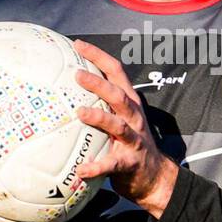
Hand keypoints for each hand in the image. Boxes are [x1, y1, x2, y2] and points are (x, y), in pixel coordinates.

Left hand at [71, 39, 179, 219]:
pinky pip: (111, 164)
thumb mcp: (119, 119)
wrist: (155, 177)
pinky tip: (80, 170)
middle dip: (98, 83)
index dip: (98, 56)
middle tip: (76, 75)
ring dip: (99, 118)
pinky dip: (96, 167)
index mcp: (129, 103)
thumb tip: (66, 91)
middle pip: (118, 95)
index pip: (116, 72)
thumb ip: (101, 105)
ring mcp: (134, 140)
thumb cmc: (129, 144)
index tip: (77, 45)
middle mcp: (134, 118)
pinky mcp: (130, 162)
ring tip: (79, 113)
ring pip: (117, 125)